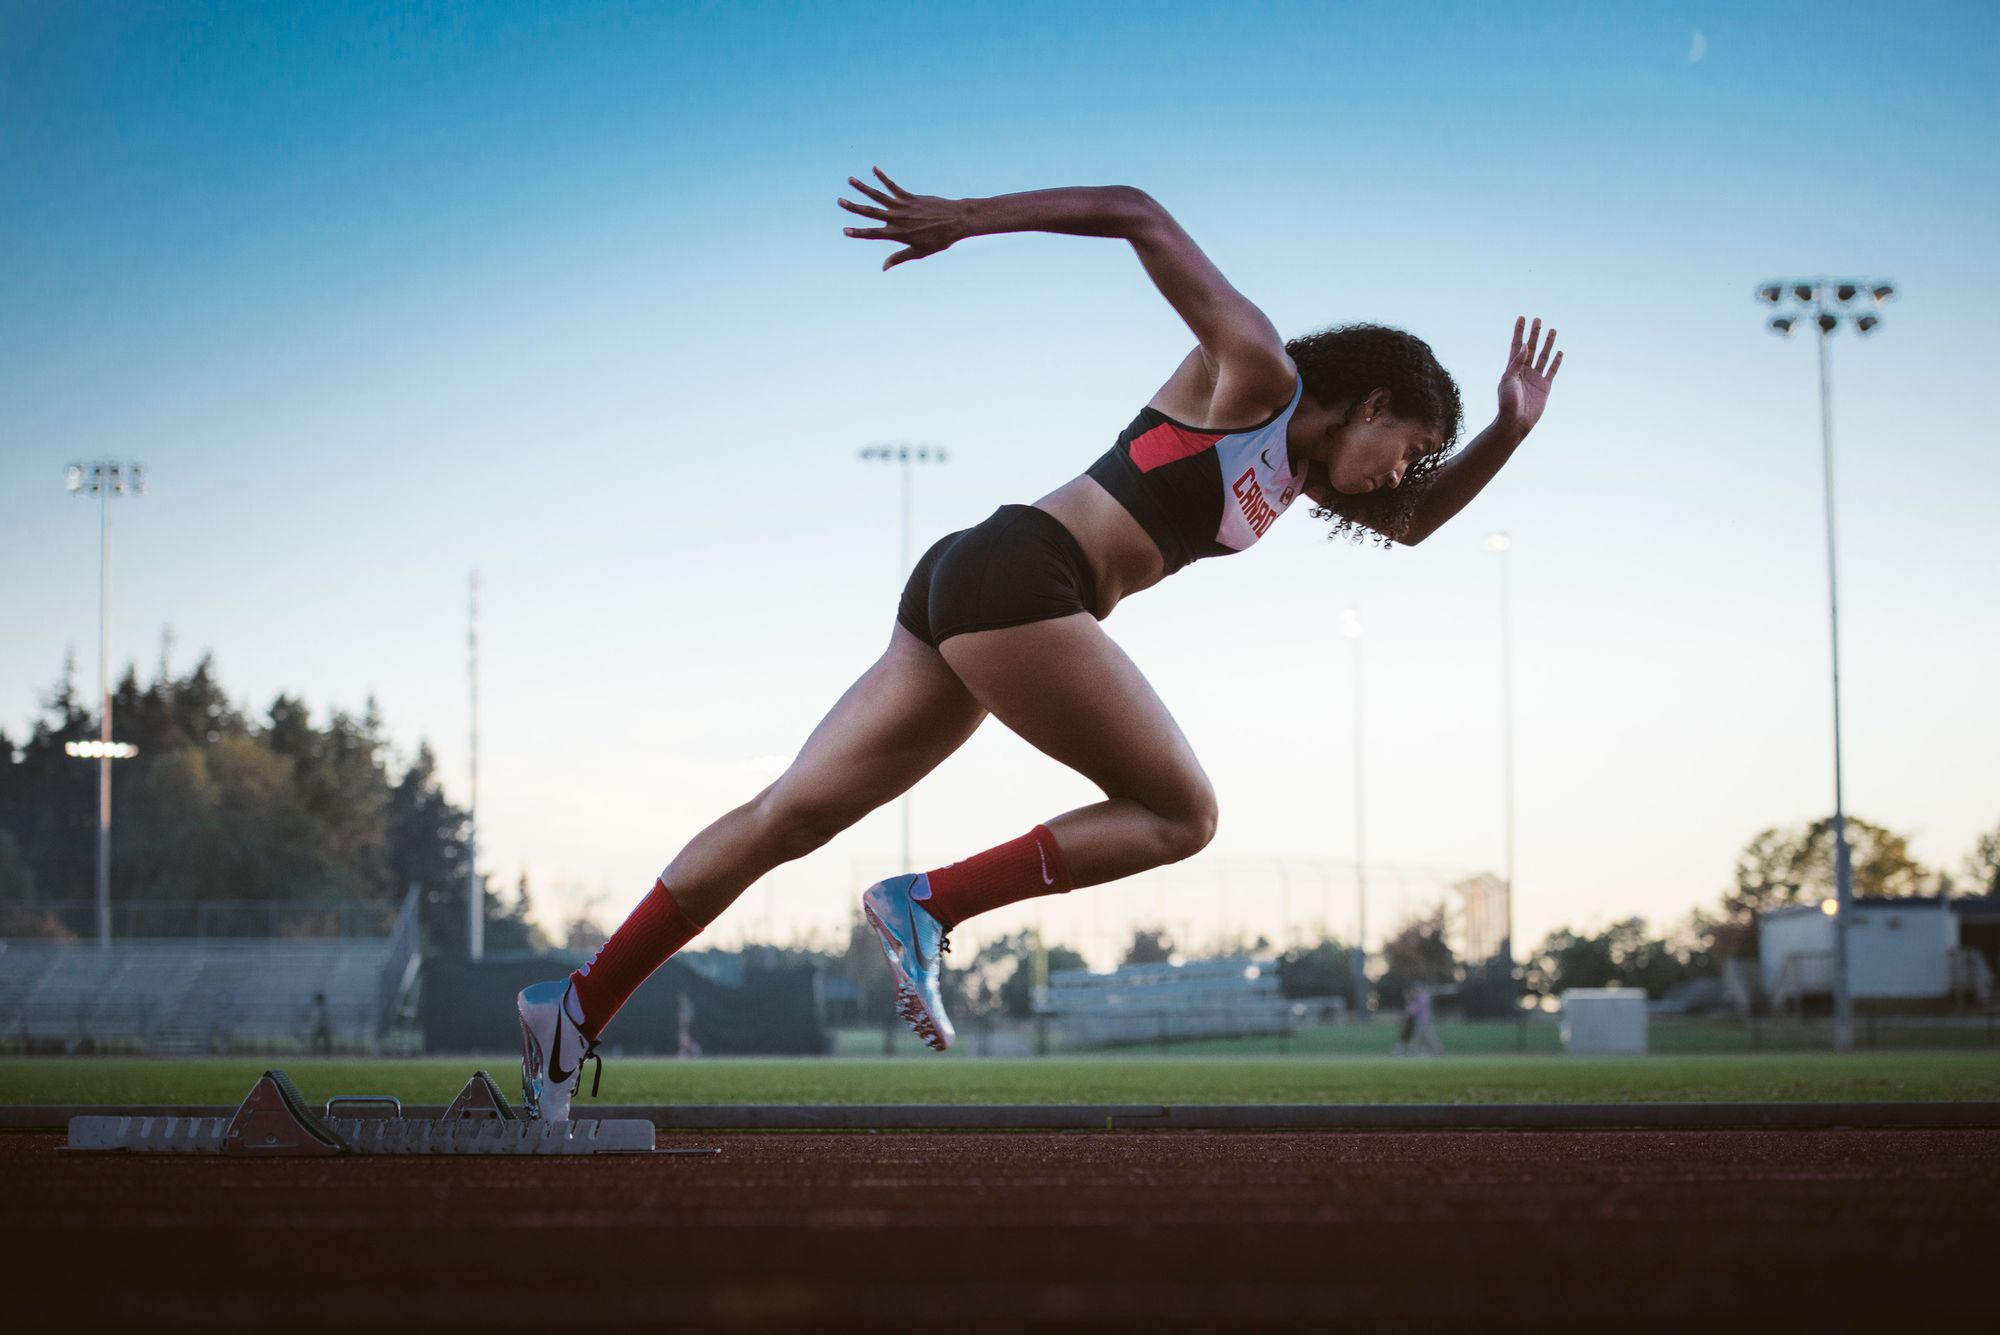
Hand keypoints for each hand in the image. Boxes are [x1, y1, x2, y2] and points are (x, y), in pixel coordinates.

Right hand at [839, 167, 967, 270]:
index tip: (844, 230)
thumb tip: (883, 268)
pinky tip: (874, 169)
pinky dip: (883, 177)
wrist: (957, 221)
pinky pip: (893, 186)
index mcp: (898, 234)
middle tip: (839, 200)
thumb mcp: (919, 252)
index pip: (873, 233)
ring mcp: (903, 206)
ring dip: (863, 187)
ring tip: (850, 179)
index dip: (857, 232)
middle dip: (854, 207)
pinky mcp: (910, 197)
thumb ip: (899, 258)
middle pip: (871, 212)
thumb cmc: (940, 239)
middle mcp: (897, 218)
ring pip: (879, 195)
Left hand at [1497, 316, 1561, 433]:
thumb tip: (1525, 346)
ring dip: (1548, 343)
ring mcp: (1535, 378)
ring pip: (1543, 356)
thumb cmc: (1507, 402)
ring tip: (1552, 330)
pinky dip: (1556, 362)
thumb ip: (1516, 363)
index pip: (1517, 346)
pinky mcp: (1545, 387)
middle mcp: (1524, 371)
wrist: (1516, 422)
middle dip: (1534, 334)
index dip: (1519, 332)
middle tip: (1538, 320)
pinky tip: (1560, 352)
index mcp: (1512, 368)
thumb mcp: (1508, 381)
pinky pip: (1552, 371)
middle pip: (1531, 347)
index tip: (1522, 318)